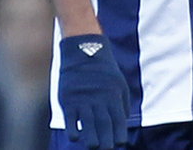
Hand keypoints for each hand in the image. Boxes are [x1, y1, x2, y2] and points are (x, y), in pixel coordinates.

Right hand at [58, 34, 129, 149]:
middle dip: (107, 140)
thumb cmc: (103, 71)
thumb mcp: (118, 83)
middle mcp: (99, 99)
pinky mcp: (68, 99)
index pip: (118, 119)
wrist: (83, 51)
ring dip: (91, 137)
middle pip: (104, 123)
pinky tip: (75, 138)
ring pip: (88, 123)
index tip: (121, 143)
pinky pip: (71, 117)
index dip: (119, 133)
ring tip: (93, 147)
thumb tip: (124, 122)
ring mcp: (83, 99)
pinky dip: (73, 128)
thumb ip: (121, 103)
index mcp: (113, 95)